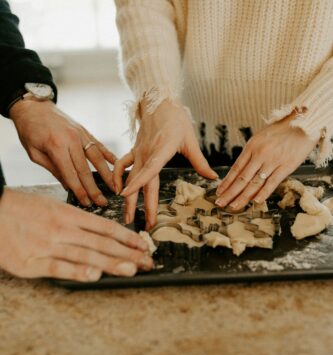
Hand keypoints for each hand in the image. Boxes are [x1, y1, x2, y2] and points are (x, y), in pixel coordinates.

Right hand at [0, 188, 152, 280]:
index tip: (142, 244)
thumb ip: (76, 219)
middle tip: (147, 260)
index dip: (127, 237)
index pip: (105, 227)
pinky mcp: (31, 261)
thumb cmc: (23, 208)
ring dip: (111, 263)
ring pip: (86, 254)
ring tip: (132, 268)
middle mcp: (63, 229)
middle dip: (128, 252)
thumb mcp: (53, 206)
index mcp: (69, 214)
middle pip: (102, 242)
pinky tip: (94, 276)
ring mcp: (49, 245)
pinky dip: (77, 271)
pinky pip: (58, 267)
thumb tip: (99, 231)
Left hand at [10, 100, 115, 206]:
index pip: (71, 174)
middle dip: (94, 188)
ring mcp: (80, 134)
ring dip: (107, 174)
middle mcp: (71, 140)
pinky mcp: (85, 131)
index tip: (86, 202)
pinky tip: (117, 165)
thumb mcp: (34, 153)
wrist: (34, 106)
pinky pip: (99, 145)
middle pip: (86, 169)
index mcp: (56, 146)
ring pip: (97, 158)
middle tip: (103, 202)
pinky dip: (109, 155)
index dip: (79, 190)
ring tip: (115, 187)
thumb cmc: (30, 130)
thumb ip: (53, 169)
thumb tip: (68, 185)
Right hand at [113, 99, 217, 228]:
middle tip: (139, 224)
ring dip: (127, 196)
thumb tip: (213, 178)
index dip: (138, 183)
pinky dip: (117, 177)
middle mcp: (147, 153)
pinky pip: (122, 165)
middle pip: (140, 181)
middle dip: (139, 204)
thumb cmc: (176, 119)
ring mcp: (138, 152)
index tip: (127, 195)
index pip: (149, 169)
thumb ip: (200, 161)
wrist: (158, 101)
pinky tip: (117, 189)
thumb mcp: (190, 140)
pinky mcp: (135, 150)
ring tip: (127, 214)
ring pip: (129, 177)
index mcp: (162, 150)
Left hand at [215, 112, 318, 210]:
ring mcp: (273, 161)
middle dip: (229, 193)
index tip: (218, 192)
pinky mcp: (286, 166)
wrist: (304, 123)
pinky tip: (255, 202)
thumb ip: (250, 154)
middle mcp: (259, 155)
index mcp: (251, 147)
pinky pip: (273, 182)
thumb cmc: (280, 130)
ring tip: (233, 207)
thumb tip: (241, 170)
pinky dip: (263, 193)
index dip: (226, 183)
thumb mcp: (260, 138)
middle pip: (241, 178)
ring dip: (242, 197)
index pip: (235, 169)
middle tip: (219, 203)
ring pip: (254, 183)